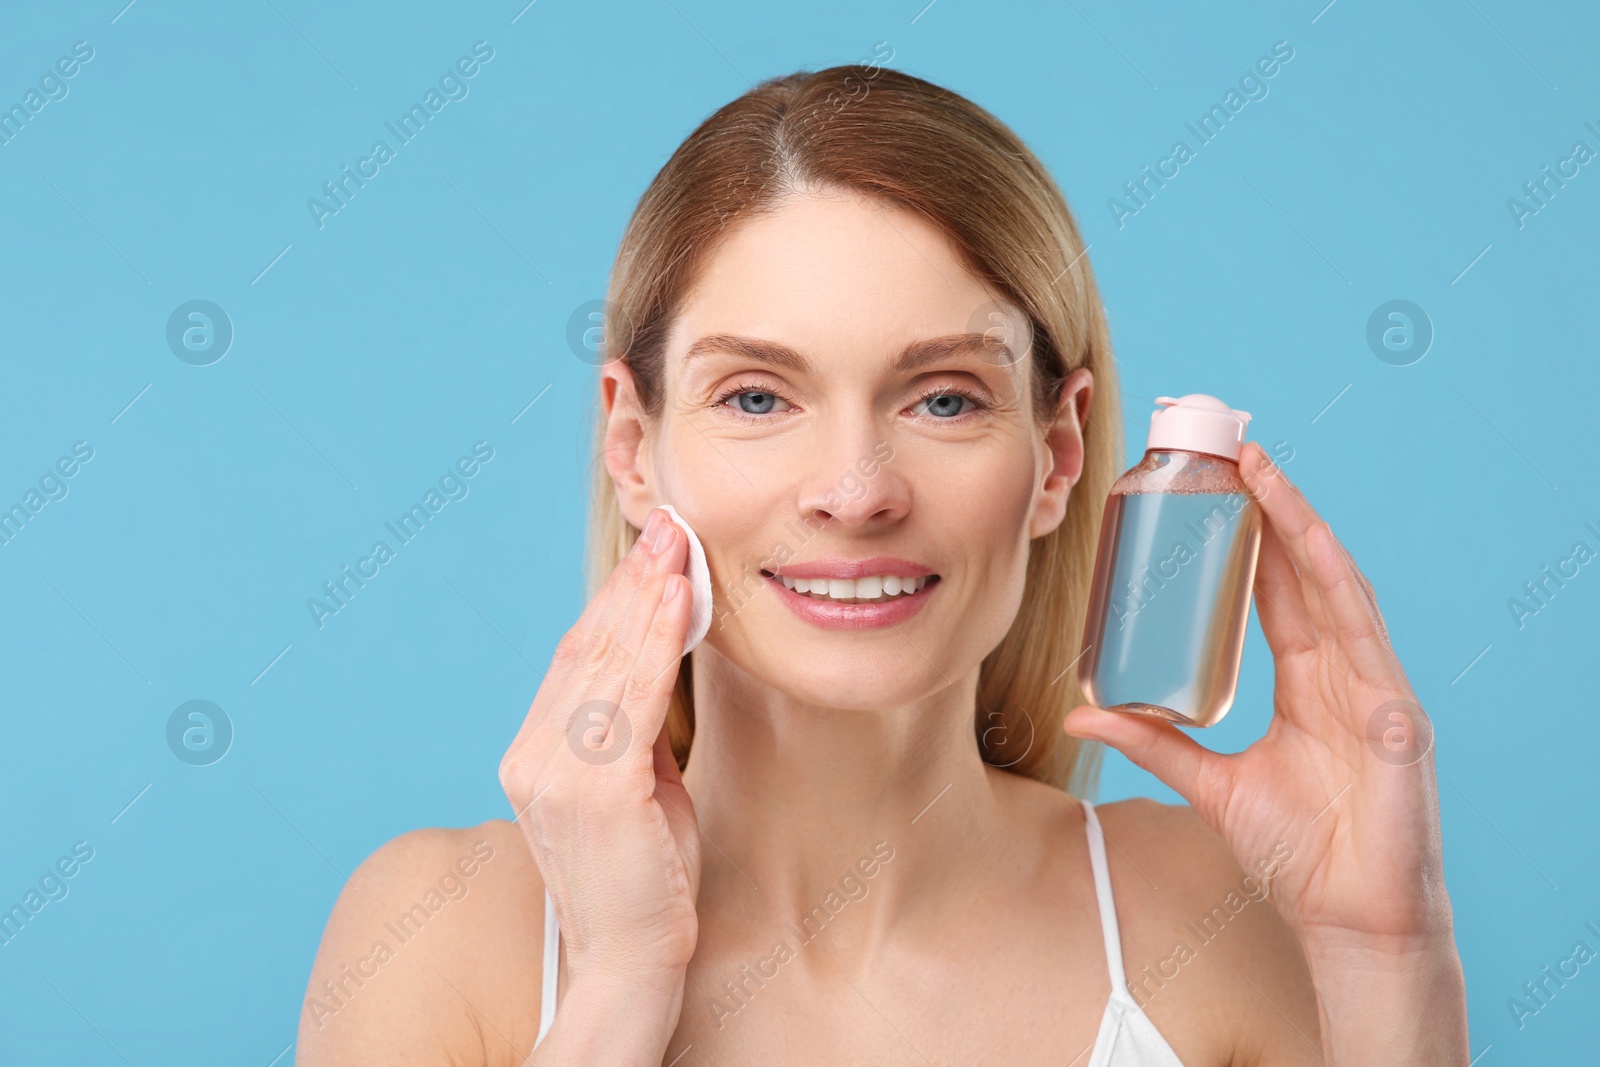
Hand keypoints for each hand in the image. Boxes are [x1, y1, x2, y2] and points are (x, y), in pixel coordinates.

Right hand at [499, 506, 701, 996]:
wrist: (630, 961)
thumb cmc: (643, 878)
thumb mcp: (638, 786)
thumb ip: (634, 727)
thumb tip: (660, 658)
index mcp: (534, 753)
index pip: (577, 657)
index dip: (617, 599)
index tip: (654, 550)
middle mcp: (531, 755)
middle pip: (587, 646)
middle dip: (633, 580)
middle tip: (670, 523)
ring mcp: (556, 771)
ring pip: (606, 660)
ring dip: (646, 594)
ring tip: (677, 543)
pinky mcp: (595, 788)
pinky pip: (629, 696)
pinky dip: (655, 640)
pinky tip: (676, 598)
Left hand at [1063, 442, 1452, 956]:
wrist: (1349, 918)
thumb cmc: (1298, 852)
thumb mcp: (1210, 784)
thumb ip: (1152, 743)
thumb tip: (1081, 714)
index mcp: (1308, 683)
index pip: (1279, 591)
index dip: (1254, 536)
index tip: (1220, 485)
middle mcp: (1345, 674)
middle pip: (1309, 574)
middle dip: (1277, 510)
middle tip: (1238, 450)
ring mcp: (1376, 691)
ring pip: (1339, 591)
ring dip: (1304, 529)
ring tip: (1268, 475)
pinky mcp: (1397, 720)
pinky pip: (1368, 644)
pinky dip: (1342, 593)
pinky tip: (1318, 551)